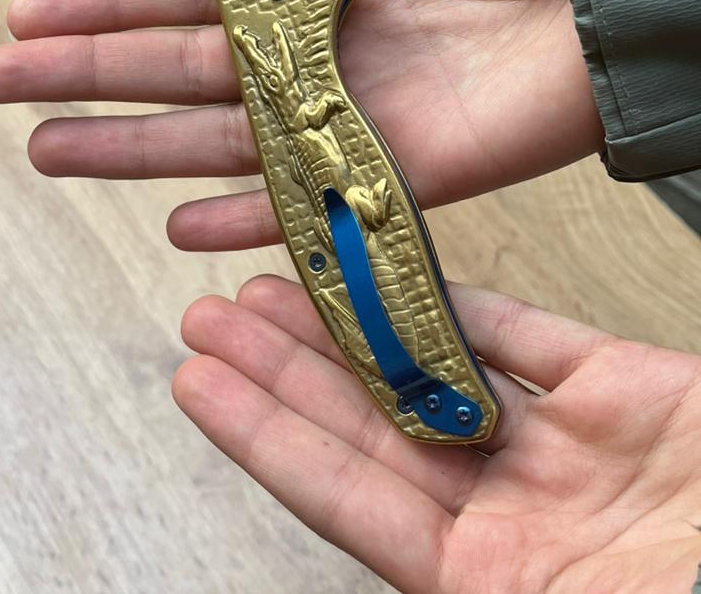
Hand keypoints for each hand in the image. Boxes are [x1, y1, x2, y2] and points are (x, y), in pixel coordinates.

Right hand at [0, 0, 603, 248]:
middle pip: (182, 70)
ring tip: (45, 150)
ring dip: (131, 149)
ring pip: (220, 138)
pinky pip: (306, 200)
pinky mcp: (401, 169)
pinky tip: (178, 230)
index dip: (111, 4)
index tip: (34, 12)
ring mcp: (352, 114)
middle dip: (88, 76)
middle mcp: (321, 50)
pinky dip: (246, 219)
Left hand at [174, 274, 700, 592]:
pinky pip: (532, 335)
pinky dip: (468, 300)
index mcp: (490, 586)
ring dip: (360, 321)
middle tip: (212, 313)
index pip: (348, 500)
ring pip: (438, 365)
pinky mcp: (631, 390)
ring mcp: (573, 449)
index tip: (203, 383)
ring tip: (279, 280)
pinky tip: (402, 271)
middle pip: (376, 423)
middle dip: (289, 367)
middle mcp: (520, 514)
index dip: (268, 438)